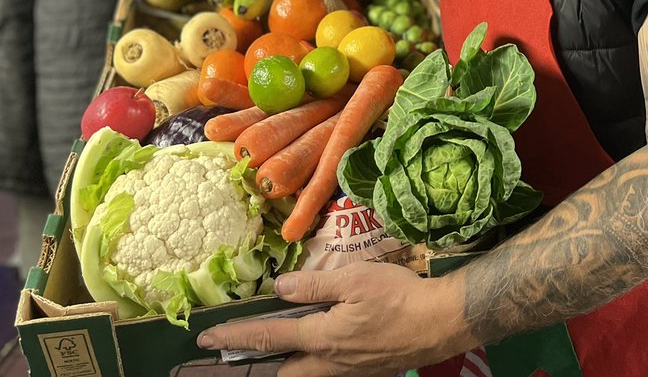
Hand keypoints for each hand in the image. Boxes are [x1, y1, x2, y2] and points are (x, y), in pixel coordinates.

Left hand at [196, 262, 473, 376]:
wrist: (441, 323)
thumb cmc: (399, 297)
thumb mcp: (355, 280)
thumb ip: (314, 286)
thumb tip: (279, 289)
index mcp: (323, 338)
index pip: (270, 338)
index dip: (236, 338)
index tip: (206, 339)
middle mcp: (330, 362)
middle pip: (283, 372)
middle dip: (254, 367)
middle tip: (230, 359)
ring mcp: (349, 371)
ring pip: (305, 376)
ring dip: (284, 369)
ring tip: (270, 359)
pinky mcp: (366, 371)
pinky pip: (329, 374)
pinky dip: (310, 369)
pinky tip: (315, 357)